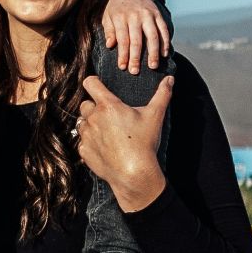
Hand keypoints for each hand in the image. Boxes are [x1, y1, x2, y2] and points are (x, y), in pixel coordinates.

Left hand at [75, 74, 171, 210]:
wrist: (134, 173)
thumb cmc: (144, 143)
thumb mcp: (155, 116)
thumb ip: (162, 95)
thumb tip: (169, 79)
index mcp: (108, 106)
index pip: (90, 83)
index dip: (93, 82)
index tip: (98, 85)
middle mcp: (93, 118)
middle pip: (85, 104)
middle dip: (94, 107)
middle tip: (110, 116)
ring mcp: (86, 135)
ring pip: (82, 123)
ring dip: (90, 124)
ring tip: (107, 132)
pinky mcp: (83, 150)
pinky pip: (82, 141)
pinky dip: (90, 142)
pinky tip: (104, 146)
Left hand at [101, 0, 170, 73]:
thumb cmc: (117, 7)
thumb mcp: (108, 16)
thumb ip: (109, 31)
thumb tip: (110, 45)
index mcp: (120, 17)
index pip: (122, 39)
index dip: (123, 54)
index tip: (123, 67)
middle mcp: (135, 16)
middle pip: (137, 39)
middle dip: (136, 57)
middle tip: (135, 71)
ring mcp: (148, 15)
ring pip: (153, 36)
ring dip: (153, 52)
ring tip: (153, 66)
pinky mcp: (158, 15)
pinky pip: (163, 30)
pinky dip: (165, 42)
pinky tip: (164, 54)